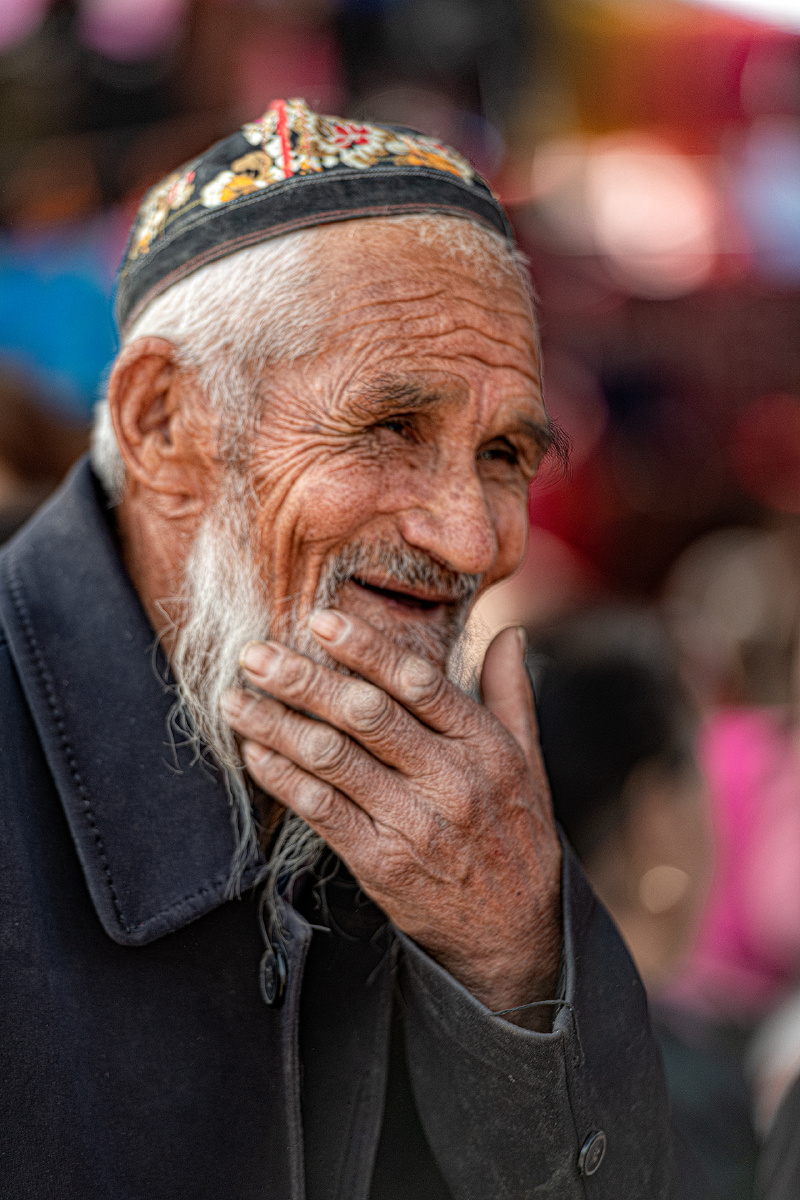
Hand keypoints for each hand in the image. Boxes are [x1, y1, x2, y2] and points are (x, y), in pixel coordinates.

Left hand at [222, 612, 561, 1024]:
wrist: (514, 935)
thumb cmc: (516, 837)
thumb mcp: (527, 762)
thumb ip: (510, 694)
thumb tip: (511, 633)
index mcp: (485, 746)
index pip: (418, 682)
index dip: (366, 648)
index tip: (320, 620)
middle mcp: (451, 781)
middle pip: (365, 715)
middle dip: (303, 679)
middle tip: (254, 653)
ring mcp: (414, 824)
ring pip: (332, 759)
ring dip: (276, 725)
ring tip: (234, 699)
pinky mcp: (381, 863)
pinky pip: (320, 809)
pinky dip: (282, 777)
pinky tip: (254, 752)